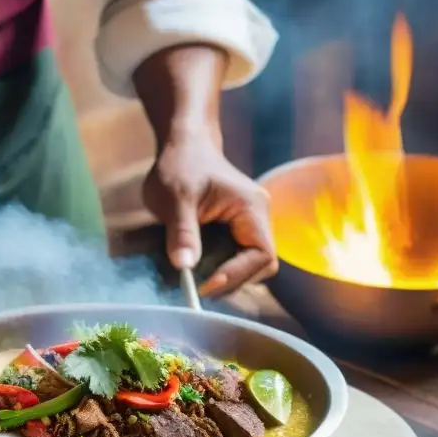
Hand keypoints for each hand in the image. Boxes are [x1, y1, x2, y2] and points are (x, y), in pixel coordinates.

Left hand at [143, 131, 277, 296]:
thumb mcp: (176, 198)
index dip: (237, 275)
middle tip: (199, 290)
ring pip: (250, 266)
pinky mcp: (237, 231)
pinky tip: (199, 272)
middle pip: (261, 265)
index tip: (205, 285)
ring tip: (197, 284)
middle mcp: (259, 219)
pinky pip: (237, 258)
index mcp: (253, 209)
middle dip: (233, 281)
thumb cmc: (181, 165)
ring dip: (227, 278)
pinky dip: (221, 270)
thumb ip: (182, 232)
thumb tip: (184, 266)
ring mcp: (250, 225)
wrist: (183, 146)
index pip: (262, 255)